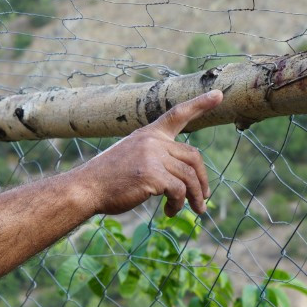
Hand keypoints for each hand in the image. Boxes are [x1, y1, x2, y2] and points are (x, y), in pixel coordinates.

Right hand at [74, 90, 222, 216]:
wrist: (87, 188)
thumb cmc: (108, 178)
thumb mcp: (131, 156)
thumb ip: (155, 157)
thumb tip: (183, 175)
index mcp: (148, 134)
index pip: (177, 114)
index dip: (200, 103)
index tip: (219, 94)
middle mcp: (153, 142)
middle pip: (193, 157)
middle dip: (202, 180)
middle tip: (204, 198)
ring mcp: (153, 157)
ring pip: (189, 177)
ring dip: (195, 197)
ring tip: (195, 211)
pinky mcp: (152, 176)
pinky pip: (179, 191)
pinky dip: (179, 204)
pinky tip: (170, 212)